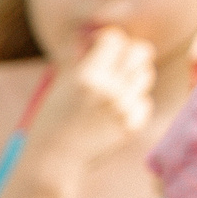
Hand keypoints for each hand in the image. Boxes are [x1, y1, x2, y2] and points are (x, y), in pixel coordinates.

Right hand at [34, 26, 155, 174]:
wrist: (53, 161)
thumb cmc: (50, 121)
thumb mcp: (58, 85)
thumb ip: (77, 58)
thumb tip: (89, 36)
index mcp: (87, 77)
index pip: (115, 38)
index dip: (107, 39)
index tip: (99, 46)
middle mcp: (109, 90)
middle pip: (141, 51)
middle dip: (129, 52)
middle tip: (115, 62)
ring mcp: (123, 108)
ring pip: (146, 75)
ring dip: (132, 77)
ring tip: (113, 88)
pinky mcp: (132, 125)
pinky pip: (145, 101)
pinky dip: (133, 102)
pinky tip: (114, 111)